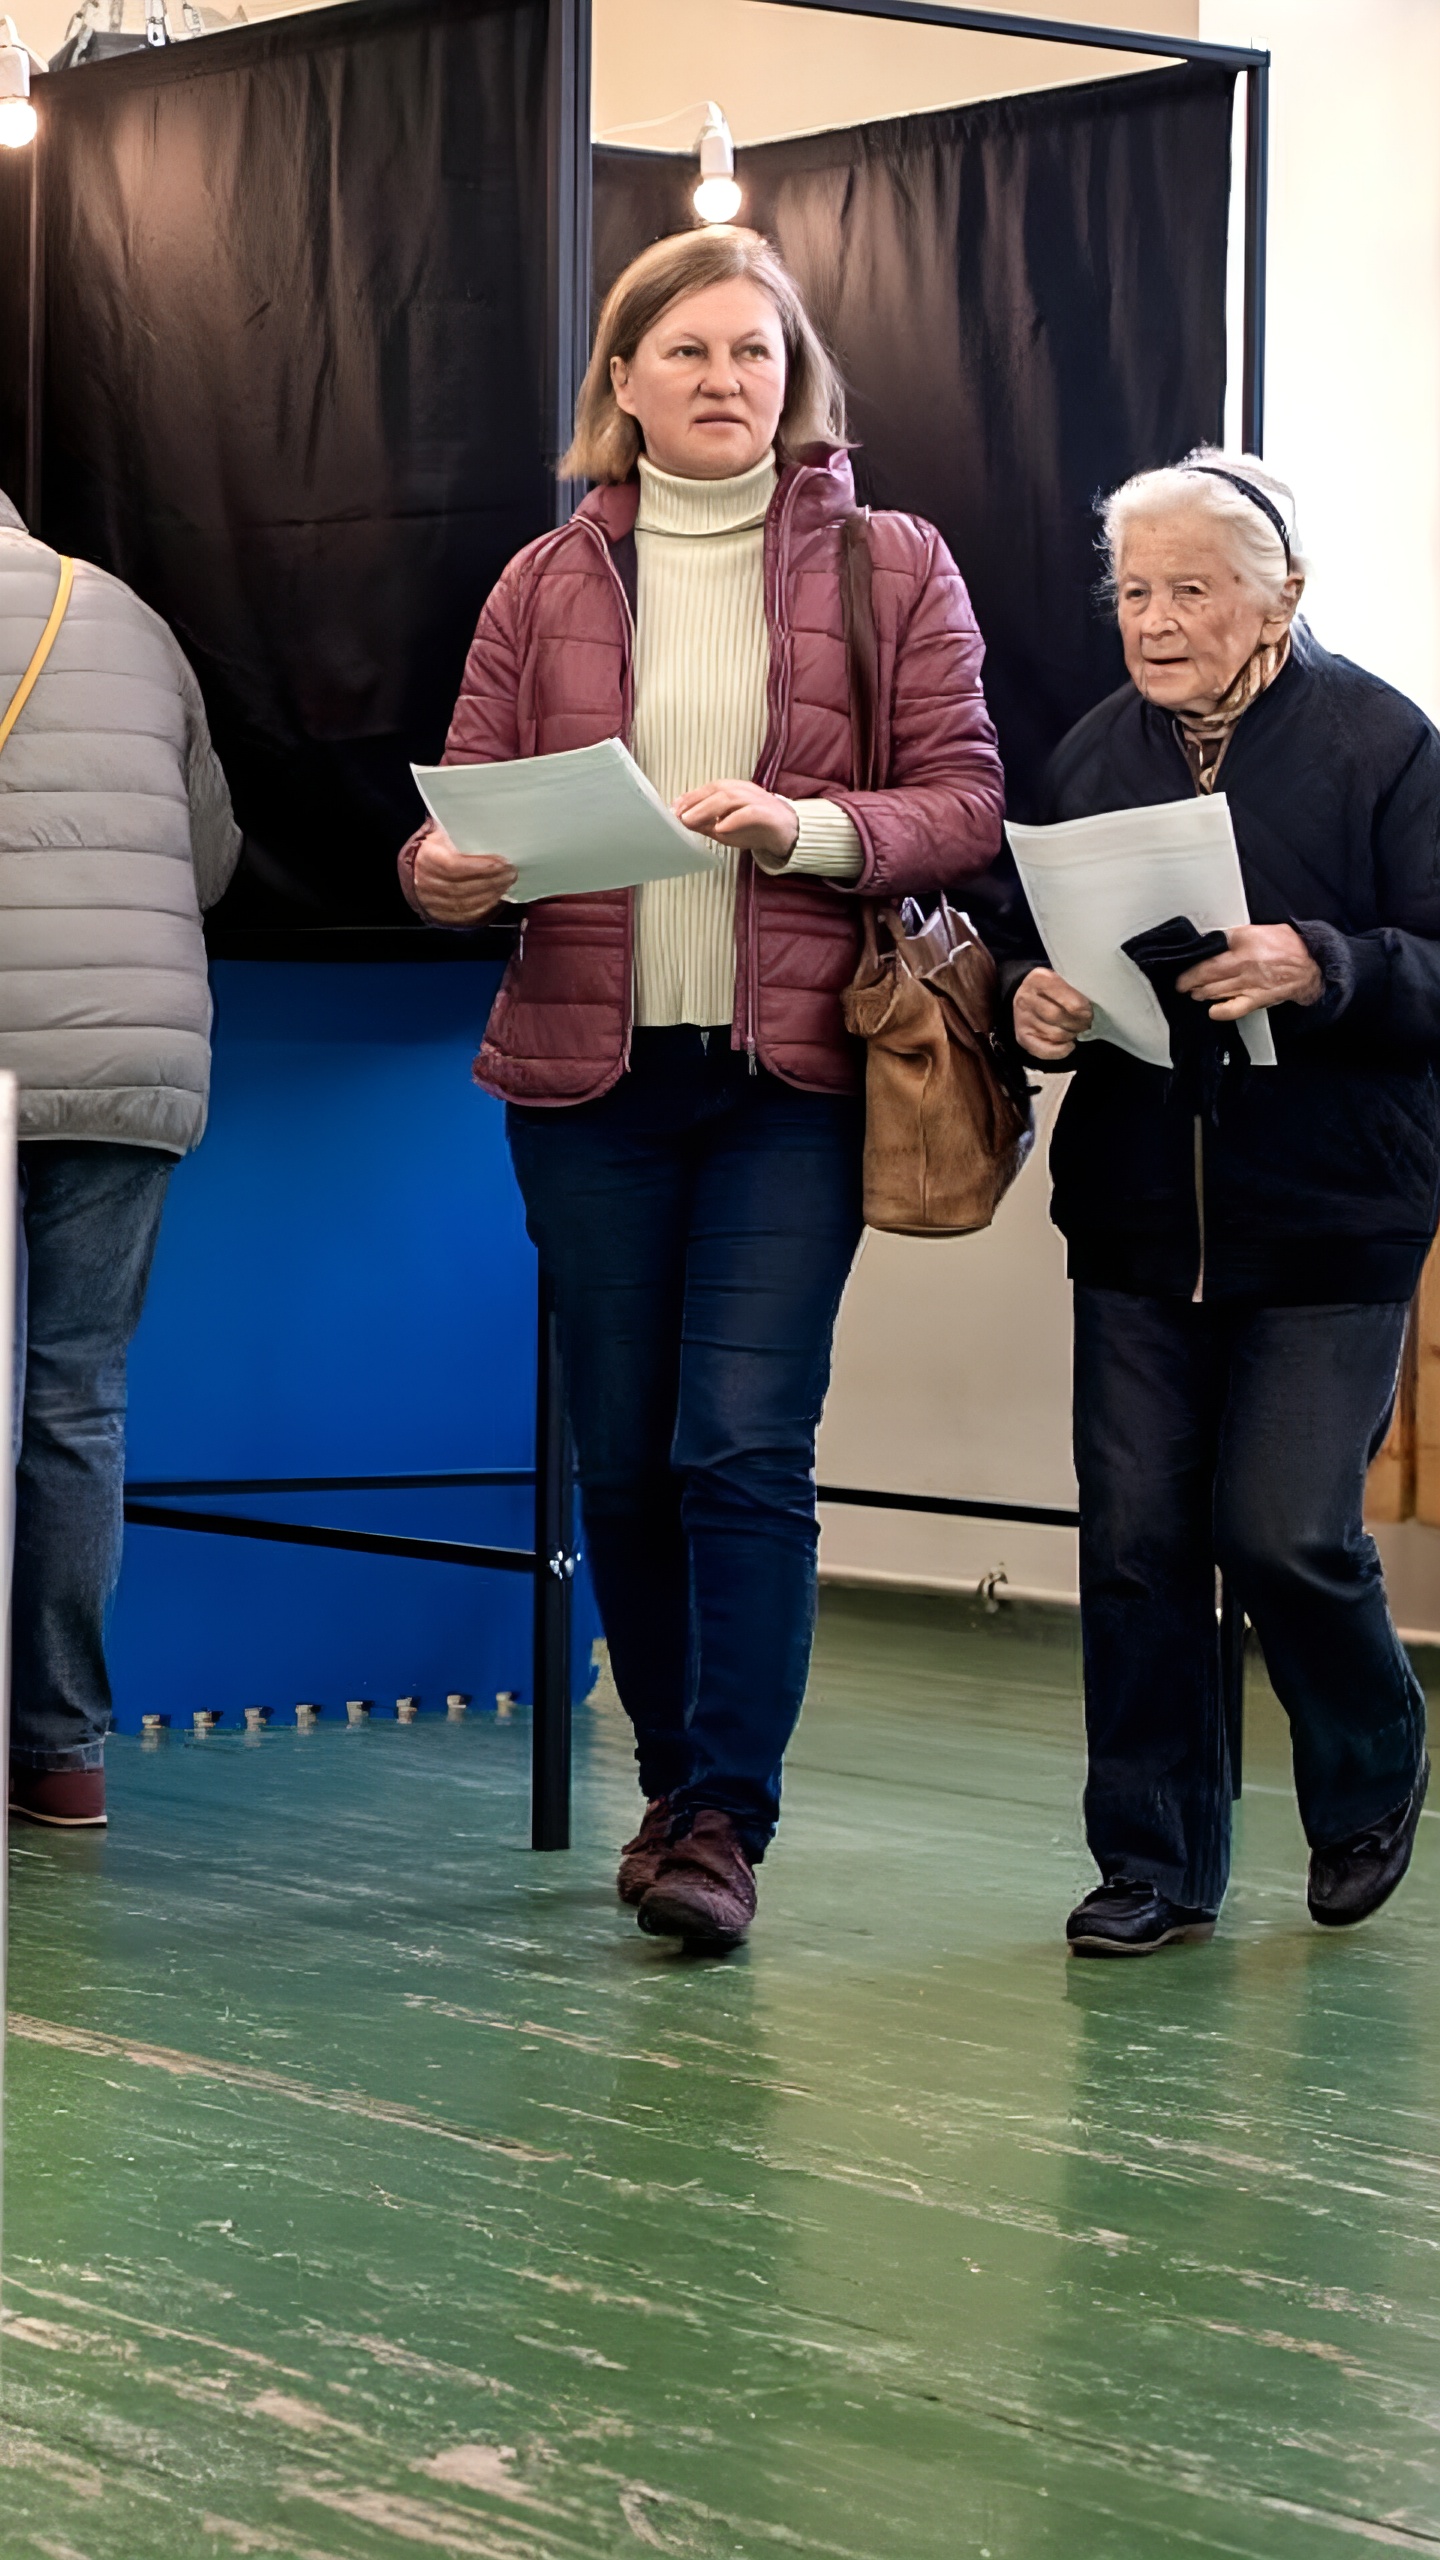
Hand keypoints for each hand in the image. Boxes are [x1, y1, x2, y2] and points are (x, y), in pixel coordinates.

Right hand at [411, 823, 516, 925]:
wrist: (413, 869)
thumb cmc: (433, 846)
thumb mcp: (438, 832)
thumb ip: (454, 827)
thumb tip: (482, 815)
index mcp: (425, 859)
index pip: (455, 867)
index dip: (481, 867)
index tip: (502, 862)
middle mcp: (424, 884)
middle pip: (463, 888)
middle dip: (492, 882)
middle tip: (512, 873)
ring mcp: (430, 904)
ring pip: (465, 905)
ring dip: (491, 896)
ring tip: (508, 885)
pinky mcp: (439, 918)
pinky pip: (465, 918)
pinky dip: (485, 911)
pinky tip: (499, 900)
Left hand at [672, 780, 799, 864]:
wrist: (786, 833)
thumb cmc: (753, 827)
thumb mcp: (724, 827)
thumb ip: (705, 823)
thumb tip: (683, 820)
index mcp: (732, 790)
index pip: (708, 789)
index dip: (690, 797)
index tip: (674, 809)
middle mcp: (743, 791)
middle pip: (717, 790)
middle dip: (695, 802)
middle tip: (680, 816)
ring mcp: (756, 800)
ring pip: (730, 798)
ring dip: (708, 809)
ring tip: (692, 821)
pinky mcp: (768, 813)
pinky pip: (749, 813)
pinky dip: (733, 820)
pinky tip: (720, 828)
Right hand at [1013, 967, 1093, 1060]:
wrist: (1025, 994)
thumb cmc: (1051, 988)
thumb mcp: (1062, 979)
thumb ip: (1075, 990)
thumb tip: (1091, 1011)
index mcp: (1040, 979)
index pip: (1068, 1001)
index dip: (1084, 1010)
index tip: (1090, 1012)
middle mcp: (1027, 998)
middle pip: (1058, 1017)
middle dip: (1078, 1024)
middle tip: (1086, 1024)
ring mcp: (1022, 1018)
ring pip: (1054, 1034)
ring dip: (1071, 1035)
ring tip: (1076, 1030)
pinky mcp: (1021, 1035)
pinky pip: (1042, 1050)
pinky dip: (1060, 1051)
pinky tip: (1069, 1045)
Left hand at [1176, 923, 1321, 1020]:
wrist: (1310, 964)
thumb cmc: (1287, 945)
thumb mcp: (1259, 929)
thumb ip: (1236, 936)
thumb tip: (1215, 940)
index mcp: (1243, 943)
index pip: (1209, 954)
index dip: (1192, 963)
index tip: (1185, 965)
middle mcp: (1243, 964)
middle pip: (1207, 973)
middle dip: (1189, 980)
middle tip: (1182, 983)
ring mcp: (1249, 983)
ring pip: (1215, 990)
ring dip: (1200, 993)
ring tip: (1194, 992)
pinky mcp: (1257, 999)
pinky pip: (1234, 1008)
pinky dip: (1220, 1011)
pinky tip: (1212, 1010)